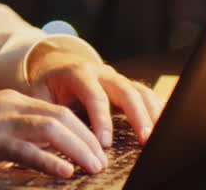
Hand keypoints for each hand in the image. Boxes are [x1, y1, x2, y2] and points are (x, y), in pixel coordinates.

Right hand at [0, 89, 108, 178]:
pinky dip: (49, 160)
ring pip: (51, 129)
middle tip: (101, 160)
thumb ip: (18, 133)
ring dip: (77, 148)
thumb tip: (49, 152)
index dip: (83, 130)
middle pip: (61, 117)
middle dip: (87, 139)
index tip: (97, 149)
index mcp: (11, 101)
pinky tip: (64, 172)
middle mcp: (9, 105)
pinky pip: (26, 149)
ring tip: (92, 166)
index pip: (58, 110)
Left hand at [25, 47, 164, 146]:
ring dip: (152, 113)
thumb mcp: (38, 93)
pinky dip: (158, 108)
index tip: (104, 143)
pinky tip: (166, 125)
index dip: (101, 119)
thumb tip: (51, 135)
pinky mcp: (126, 85)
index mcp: (78, 73)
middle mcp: (101, 73)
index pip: (94, 95)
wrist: (55, 62)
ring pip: (140, 91)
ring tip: (160, 136)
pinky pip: (146, 94)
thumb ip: (47, 111)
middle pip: (125, 90)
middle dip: (136, 115)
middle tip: (144, 140)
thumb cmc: (47, 82)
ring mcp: (117, 77)